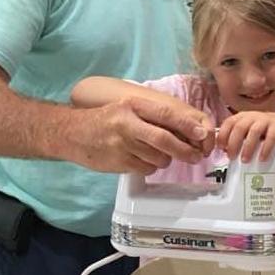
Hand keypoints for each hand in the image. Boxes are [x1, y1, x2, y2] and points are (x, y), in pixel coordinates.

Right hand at [70, 96, 214, 173]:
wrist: (73, 133)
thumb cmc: (105, 119)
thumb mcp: (127, 108)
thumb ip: (152, 115)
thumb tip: (186, 128)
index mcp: (132, 106)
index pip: (165, 114)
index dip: (186, 125)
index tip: (201, 134)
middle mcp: (128, 124)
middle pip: (164, 140)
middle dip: (185, 150)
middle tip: (196, 156)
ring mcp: (122, 145)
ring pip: (158, 157)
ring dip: (166, 159)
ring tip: (158, 153)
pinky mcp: (119, 162)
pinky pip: (146, 168)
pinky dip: (150, 166)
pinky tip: (141, 158)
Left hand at [216, 112, 274, 162]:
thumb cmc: (265, 131)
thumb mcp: (249, 132)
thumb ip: (238, 139)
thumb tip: (225, 151)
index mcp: (243, 116)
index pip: (228, 122)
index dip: (222, 135)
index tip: (220, 148)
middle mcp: (253, 116)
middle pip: (239, 127)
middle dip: (233, 143)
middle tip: (231, 157)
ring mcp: (266, 120)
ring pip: (254, 132)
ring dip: (248, 147)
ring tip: (245, 160)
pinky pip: (270, 137)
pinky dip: (265, 149)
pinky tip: (261, 159)